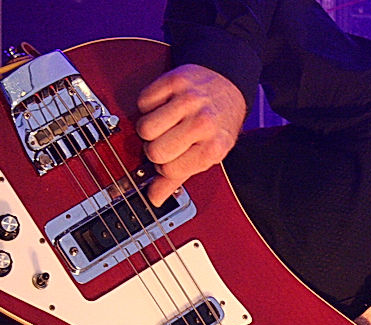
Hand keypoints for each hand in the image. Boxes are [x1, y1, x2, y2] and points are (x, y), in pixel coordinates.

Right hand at [134, 64, 246, 205]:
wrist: (226, 87)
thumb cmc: (216, 125)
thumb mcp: (206, 155)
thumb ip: (178, 178)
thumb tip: (154, 198)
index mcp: (213, 149)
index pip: (169, 170)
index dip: (165, 166)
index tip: (172, 158)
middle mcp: (204, 124)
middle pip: (155, 150)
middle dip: (155, 148)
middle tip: (167, 140)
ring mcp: (190, 100)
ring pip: (145, 128)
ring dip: (149, 128)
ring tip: (165, 124)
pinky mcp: (176, 81)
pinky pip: (144, 102)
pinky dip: (148, 105)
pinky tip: (164, 107)